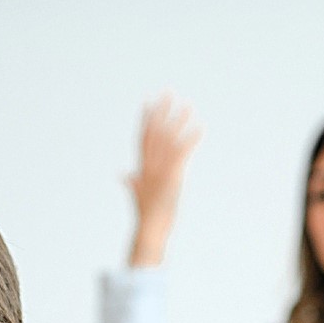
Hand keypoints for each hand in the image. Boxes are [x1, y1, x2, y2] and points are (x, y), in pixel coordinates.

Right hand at [126, 94, 201, 267]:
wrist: (150, 230)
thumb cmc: (147, 217)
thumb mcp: (138, 195)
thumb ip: (131, 182)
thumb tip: (123, 174)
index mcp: (142, 167)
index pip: (142, 137)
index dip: (145, 118)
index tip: (148, 101)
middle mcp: (150, 165)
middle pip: (155, 132)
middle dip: (162, 111)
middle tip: (168, 92)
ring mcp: (160, 170)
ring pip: (170, 139)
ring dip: (179, 121)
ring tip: (188, 105)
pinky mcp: (172, 177)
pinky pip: (183, 153)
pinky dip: (191, 140)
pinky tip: (200, 128)